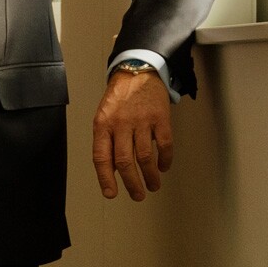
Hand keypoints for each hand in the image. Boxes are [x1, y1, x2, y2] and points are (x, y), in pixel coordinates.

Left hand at [92, 66, 173, 200]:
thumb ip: (106, 141)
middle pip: (125, 161)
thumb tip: (111, 171)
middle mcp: (121, 124)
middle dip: (132, 183)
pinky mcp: (160, 118)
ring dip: (150, 176)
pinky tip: (163, 167)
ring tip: (152, 186)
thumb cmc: (119, 98)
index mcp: (103, 125)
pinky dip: (165, 159)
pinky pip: (164, 144)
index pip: (102, 157)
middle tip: (137, 195)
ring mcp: (141, 120)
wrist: (138, 71)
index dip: (105, 178)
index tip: (111, 194)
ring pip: (145, 156)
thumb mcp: (104, 117)